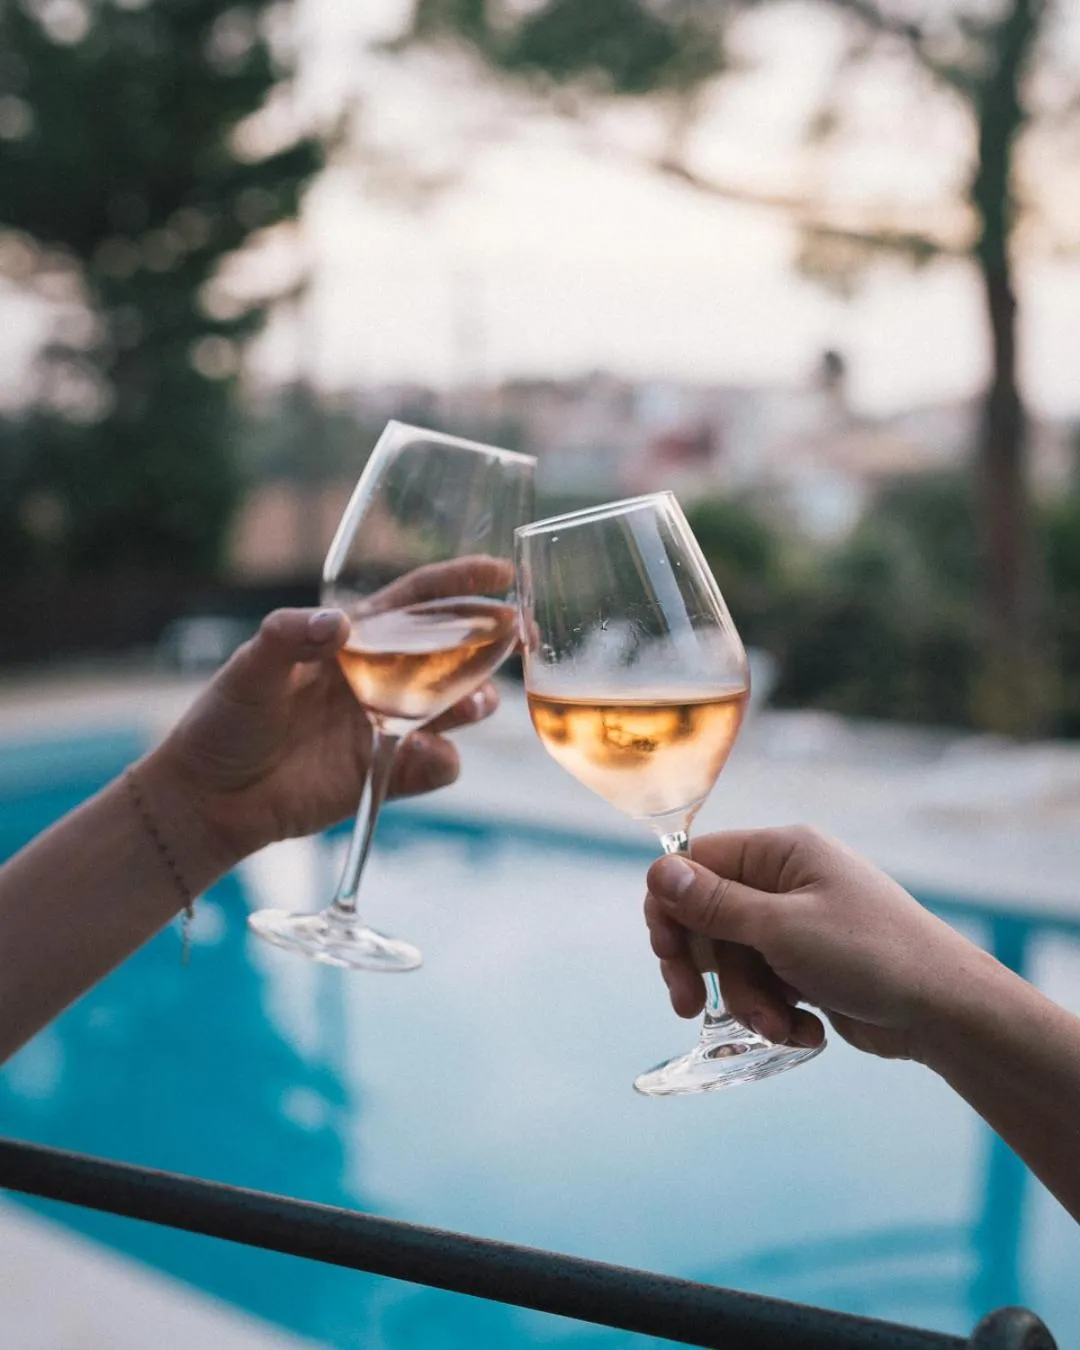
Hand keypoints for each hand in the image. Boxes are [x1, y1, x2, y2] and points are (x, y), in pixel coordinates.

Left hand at [142, 607, 496, 868]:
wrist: (209, 798)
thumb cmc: (225, 720)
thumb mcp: (249, 668)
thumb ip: (289, 637)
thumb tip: (340, 624)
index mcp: (352, 641)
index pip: (416, 602)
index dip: (459, 585)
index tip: (500, 573)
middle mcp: (378, 679)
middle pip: (451, 653)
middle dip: (490, 643)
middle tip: (520, 636)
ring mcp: (385, 728)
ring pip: (454, 708)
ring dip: (475, 701)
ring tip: (477, 704)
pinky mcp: (383, 774)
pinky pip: (432, 766)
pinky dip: (440, 760)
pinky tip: (425, 754)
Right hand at [644, 826, 991, 1061]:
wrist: (946, 1013)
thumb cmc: (872, 956)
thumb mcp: (782, 930)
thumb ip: (715, 905)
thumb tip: (658, 871)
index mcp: (781, 853)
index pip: (696, 864)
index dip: (672, 909)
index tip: (669, 956)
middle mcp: (785, 882)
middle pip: (707, 918)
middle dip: (706, 968)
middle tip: (688, 1005)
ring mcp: (796, 925)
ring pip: (733, 962)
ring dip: (747, 1000)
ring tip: (780, 1025)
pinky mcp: (807, 966)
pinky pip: (763, 986)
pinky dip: (774, 1013)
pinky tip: (803, 1031)